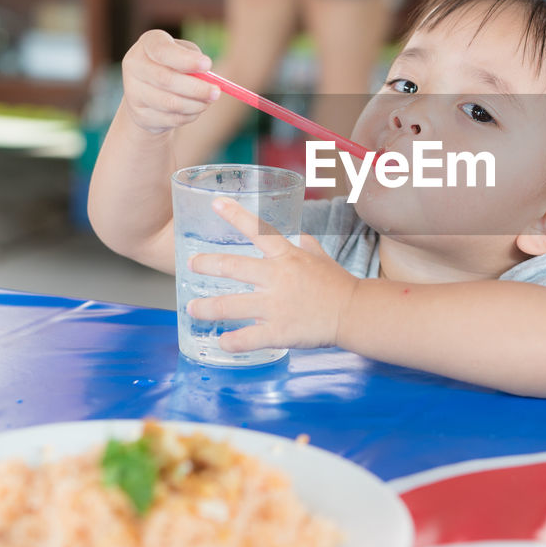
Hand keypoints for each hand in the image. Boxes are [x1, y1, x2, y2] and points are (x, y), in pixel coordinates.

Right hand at [121, 30, 219, 134]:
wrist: (151, 92)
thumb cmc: (175, 66)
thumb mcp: (186, 55)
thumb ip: (195, 61)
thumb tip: (207, 78)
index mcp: (148, 43)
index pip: (163, 50)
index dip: (185, 60)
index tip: (208, 65)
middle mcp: (134, 65)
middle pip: (165, 79)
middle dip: (196, 88)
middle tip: (216, 92)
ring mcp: (133, 91)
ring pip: (169, 103)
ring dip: (195, 105)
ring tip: (208, 101)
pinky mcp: (139, 115)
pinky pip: (169, 119)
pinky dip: (188, 116)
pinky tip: (194, 109)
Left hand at [186, 197, 358, 353]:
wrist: (354, 313)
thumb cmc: (339, 285)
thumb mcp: (322, 258)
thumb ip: (307, 246)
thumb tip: (300, 237)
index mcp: (287, 257)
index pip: (258, 230)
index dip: (235, 215)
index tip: (215, 203)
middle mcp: (276, 278)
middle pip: (232, 267)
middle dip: (207, 264)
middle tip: (191, 264)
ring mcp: (275, 306)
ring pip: (230, 305)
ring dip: (207, 308)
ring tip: (193, 309)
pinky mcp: (278, 332)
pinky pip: (247, 338)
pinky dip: (231, 341)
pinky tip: (222, 342)